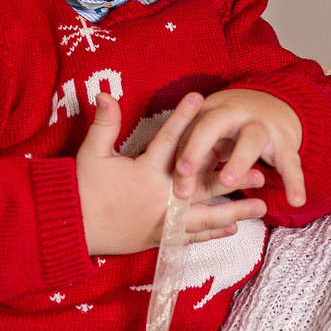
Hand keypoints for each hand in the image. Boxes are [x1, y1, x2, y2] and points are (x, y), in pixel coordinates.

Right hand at [76, 90, 269, 255]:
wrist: (70, 228)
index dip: (184, 117)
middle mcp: (160, 196)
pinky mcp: (159, 238)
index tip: (201, 99)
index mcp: (145, 171)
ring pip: (205, 217)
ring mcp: (162, 220)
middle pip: (203, 184)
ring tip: (261, 207)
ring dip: (234, 211)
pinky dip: (211, 234)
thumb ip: (104, 124)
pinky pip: (190, 237)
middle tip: (260, 171)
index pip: (170, 139)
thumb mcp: (91, 154)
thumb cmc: (81, 189)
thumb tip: (105, 93)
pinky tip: (232, 228)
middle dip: (233, 177)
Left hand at [169, 88, 305, 207]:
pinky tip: (296, 201)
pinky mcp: (285, 143)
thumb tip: (169, 182)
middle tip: (185, 172)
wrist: (273, 104)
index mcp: (210, 112)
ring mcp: (262, 127)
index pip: (189, 130)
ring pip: (251, 141)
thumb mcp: (208, 133)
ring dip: (239, 160)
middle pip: (214, 126)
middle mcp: (235, 115)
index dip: (183, 151)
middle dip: (199, 148)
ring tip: (229, 182)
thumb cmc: (228, 127)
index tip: (175, 175)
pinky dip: (295, 182)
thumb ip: (192, 153)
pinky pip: (290, 163)